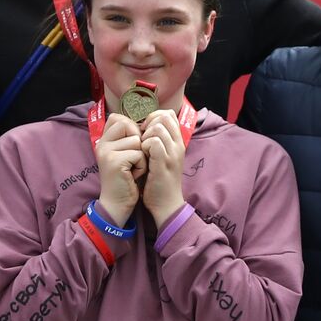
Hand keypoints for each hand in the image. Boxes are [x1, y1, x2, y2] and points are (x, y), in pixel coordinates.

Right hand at [94, 113, 144, 225]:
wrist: (117, 205)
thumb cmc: (126, 179)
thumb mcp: (122, 154)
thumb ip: (126, 138)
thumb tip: (143, 123)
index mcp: (103, 140)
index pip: (118, 118)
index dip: (131, 129)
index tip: (132, 146)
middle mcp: (102, 143)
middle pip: (128, 125)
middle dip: (138, 141)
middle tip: (133, 159)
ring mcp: (106, 152)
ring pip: (137, 141)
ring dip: (141, 156)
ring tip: (133, 169)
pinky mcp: (114, 161)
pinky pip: (138, 154)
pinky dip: (141, 166)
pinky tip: (134, 175)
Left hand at [139, 110, 186, 226]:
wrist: (166, 205)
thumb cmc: (159, 181)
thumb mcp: (162, 157)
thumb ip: (158, 142)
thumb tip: (144, 126)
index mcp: (177, 142)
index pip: (169, 115)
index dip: (154, 117)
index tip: (146, 130)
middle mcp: (178, 145)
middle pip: (164, 117)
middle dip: (149, 123)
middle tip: (142, 139)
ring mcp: (172, 153)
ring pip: (158, 127)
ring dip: (145, 135)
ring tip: (142, 149)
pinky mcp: (164, 162)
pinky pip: (153, 142)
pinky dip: (144, 145)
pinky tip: (142, 156)